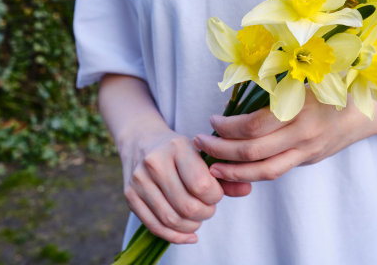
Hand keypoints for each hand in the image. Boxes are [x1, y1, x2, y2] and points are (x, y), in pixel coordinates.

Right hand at [121, 128, 225, 243]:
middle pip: (187, 205)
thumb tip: (246, 189)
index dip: (215, 196)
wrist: (141, 140)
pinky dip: (175, 236)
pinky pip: (154, 226)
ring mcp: (139, 180)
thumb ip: (225, 172)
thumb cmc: (179, 149)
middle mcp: (154, 162)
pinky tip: (189, 234)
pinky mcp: (129, 195)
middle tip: (209, 208)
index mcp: (177, 147)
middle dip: (205, 213)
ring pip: (171, 219)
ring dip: (192, 226)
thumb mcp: (202, 152)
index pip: (201, 184)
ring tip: (198, 219)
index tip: (217, 194)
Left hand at [193, 90, 376, 181]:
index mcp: (299, 106)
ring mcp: (307, 151)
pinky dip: (251, 175)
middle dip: (221, 149)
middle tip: (200, 142)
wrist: (363, 112)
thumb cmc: (329, 87)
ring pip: (263, 170)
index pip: (255, 125)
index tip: (213, 119)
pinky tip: (234, 171)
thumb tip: (233, 98)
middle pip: (253, 150)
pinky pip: (275, 172)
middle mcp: (303, 133)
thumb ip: (272, 89)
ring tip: (211, 167)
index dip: (228, 126)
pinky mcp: (307, 161)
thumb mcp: (302, 78)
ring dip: (232, 170)